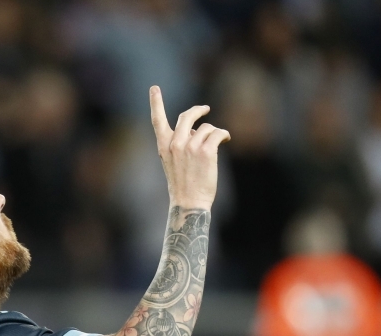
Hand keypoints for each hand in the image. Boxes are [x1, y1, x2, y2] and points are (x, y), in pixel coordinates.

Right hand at [150, 86, 229, 210]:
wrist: (189, 203)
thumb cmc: (183, 186)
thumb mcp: (173, 163)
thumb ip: (180, 144)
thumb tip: (197, 130)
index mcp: (164, 146)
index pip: (157, 120)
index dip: (156, 103)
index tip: (154, 88)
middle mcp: (175, 143)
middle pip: (187, 116)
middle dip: (198, 110)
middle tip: (205, 109)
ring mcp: (191, 146)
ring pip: (206, 128)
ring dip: (214, 133)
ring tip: (218, 141)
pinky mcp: (206, 151)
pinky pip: (218, 133)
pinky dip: (224, 135)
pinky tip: (226, 139)